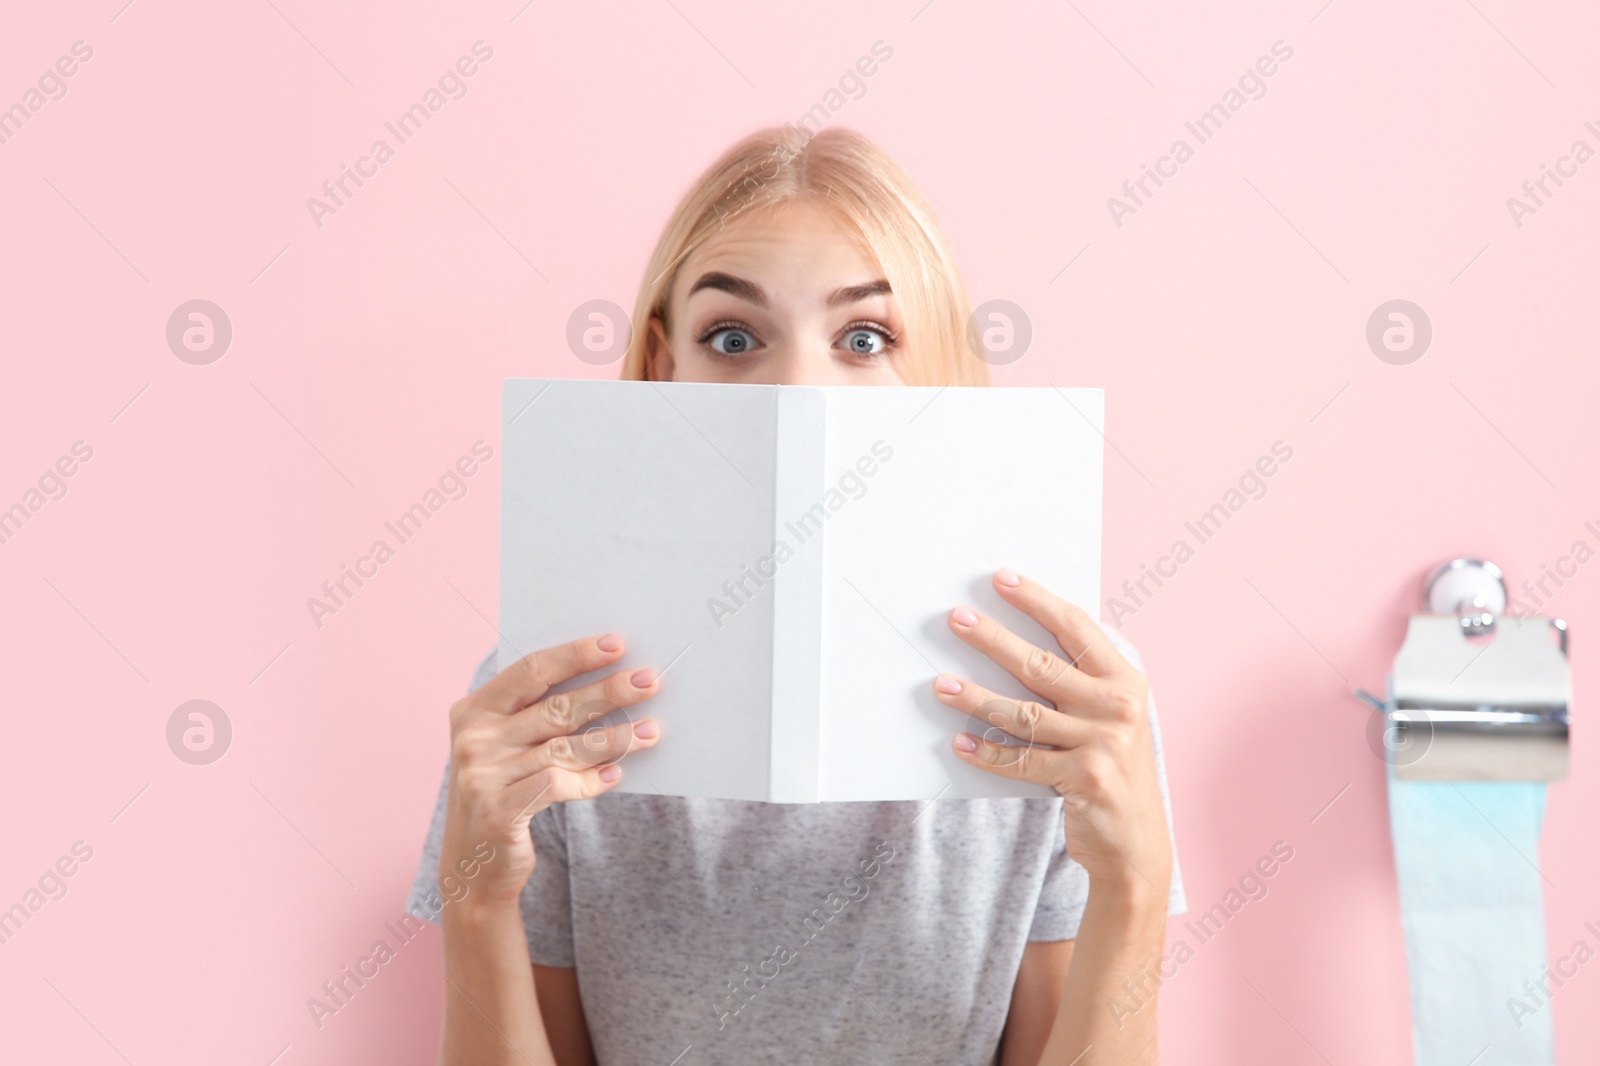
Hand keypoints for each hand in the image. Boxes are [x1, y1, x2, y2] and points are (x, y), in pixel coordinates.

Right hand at [439, 633, 661, 907]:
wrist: (473, 868)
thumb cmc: (503, 794)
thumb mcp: (507, 749)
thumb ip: (540, 718)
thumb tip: (608, 684)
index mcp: (473, 710)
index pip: (531, 670)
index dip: (575, 654)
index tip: (617, 645)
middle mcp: (474, 738)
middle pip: (555, 706)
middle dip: (608, 691)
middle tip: (650, 681)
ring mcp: (482, 776)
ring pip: (565, 747)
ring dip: (615, 738)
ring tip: (651, 731)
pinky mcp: (498, 811)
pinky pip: (558, 785)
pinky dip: (591, 780)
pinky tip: (615, 776)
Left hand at [933, 569, 1171, 903]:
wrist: (1137, 845)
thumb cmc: (1114, 770)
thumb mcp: (1112, 718)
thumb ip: (1081, 683)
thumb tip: (1015, 642)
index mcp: (1126, 680)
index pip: (1075, 628)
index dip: (1037, 601)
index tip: (1001, 579)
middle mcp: (1119, 706)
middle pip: (1042, 665)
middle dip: (994, 638)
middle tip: (957, 618)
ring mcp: (1103, 743)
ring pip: (1024, 714)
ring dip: (977, 698)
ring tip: (941, 685)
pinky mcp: (1085, 779)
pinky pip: (1022, 761)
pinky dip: (988, 753)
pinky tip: (959, 742)